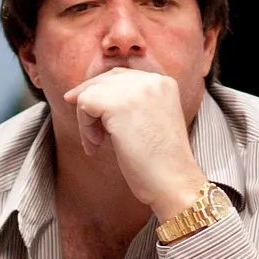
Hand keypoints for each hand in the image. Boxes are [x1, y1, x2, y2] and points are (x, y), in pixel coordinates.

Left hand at [62, 67, 207, 219]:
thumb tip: (92, 96)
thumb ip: (132, 103)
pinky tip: (97, 146)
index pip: (121, 76)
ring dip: (87, 121)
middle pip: (104, 80)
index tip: (87, 109)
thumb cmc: (161, 162)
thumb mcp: (152, 120)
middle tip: (91, 134)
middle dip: (90, 105)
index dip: (101, 93)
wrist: (174, 182)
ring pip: (90, 93)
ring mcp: (135, 90)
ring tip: (98, 143)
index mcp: (164, 83)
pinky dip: (84, 128)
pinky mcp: (116, 105)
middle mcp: (151, 80)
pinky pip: (84, 105)